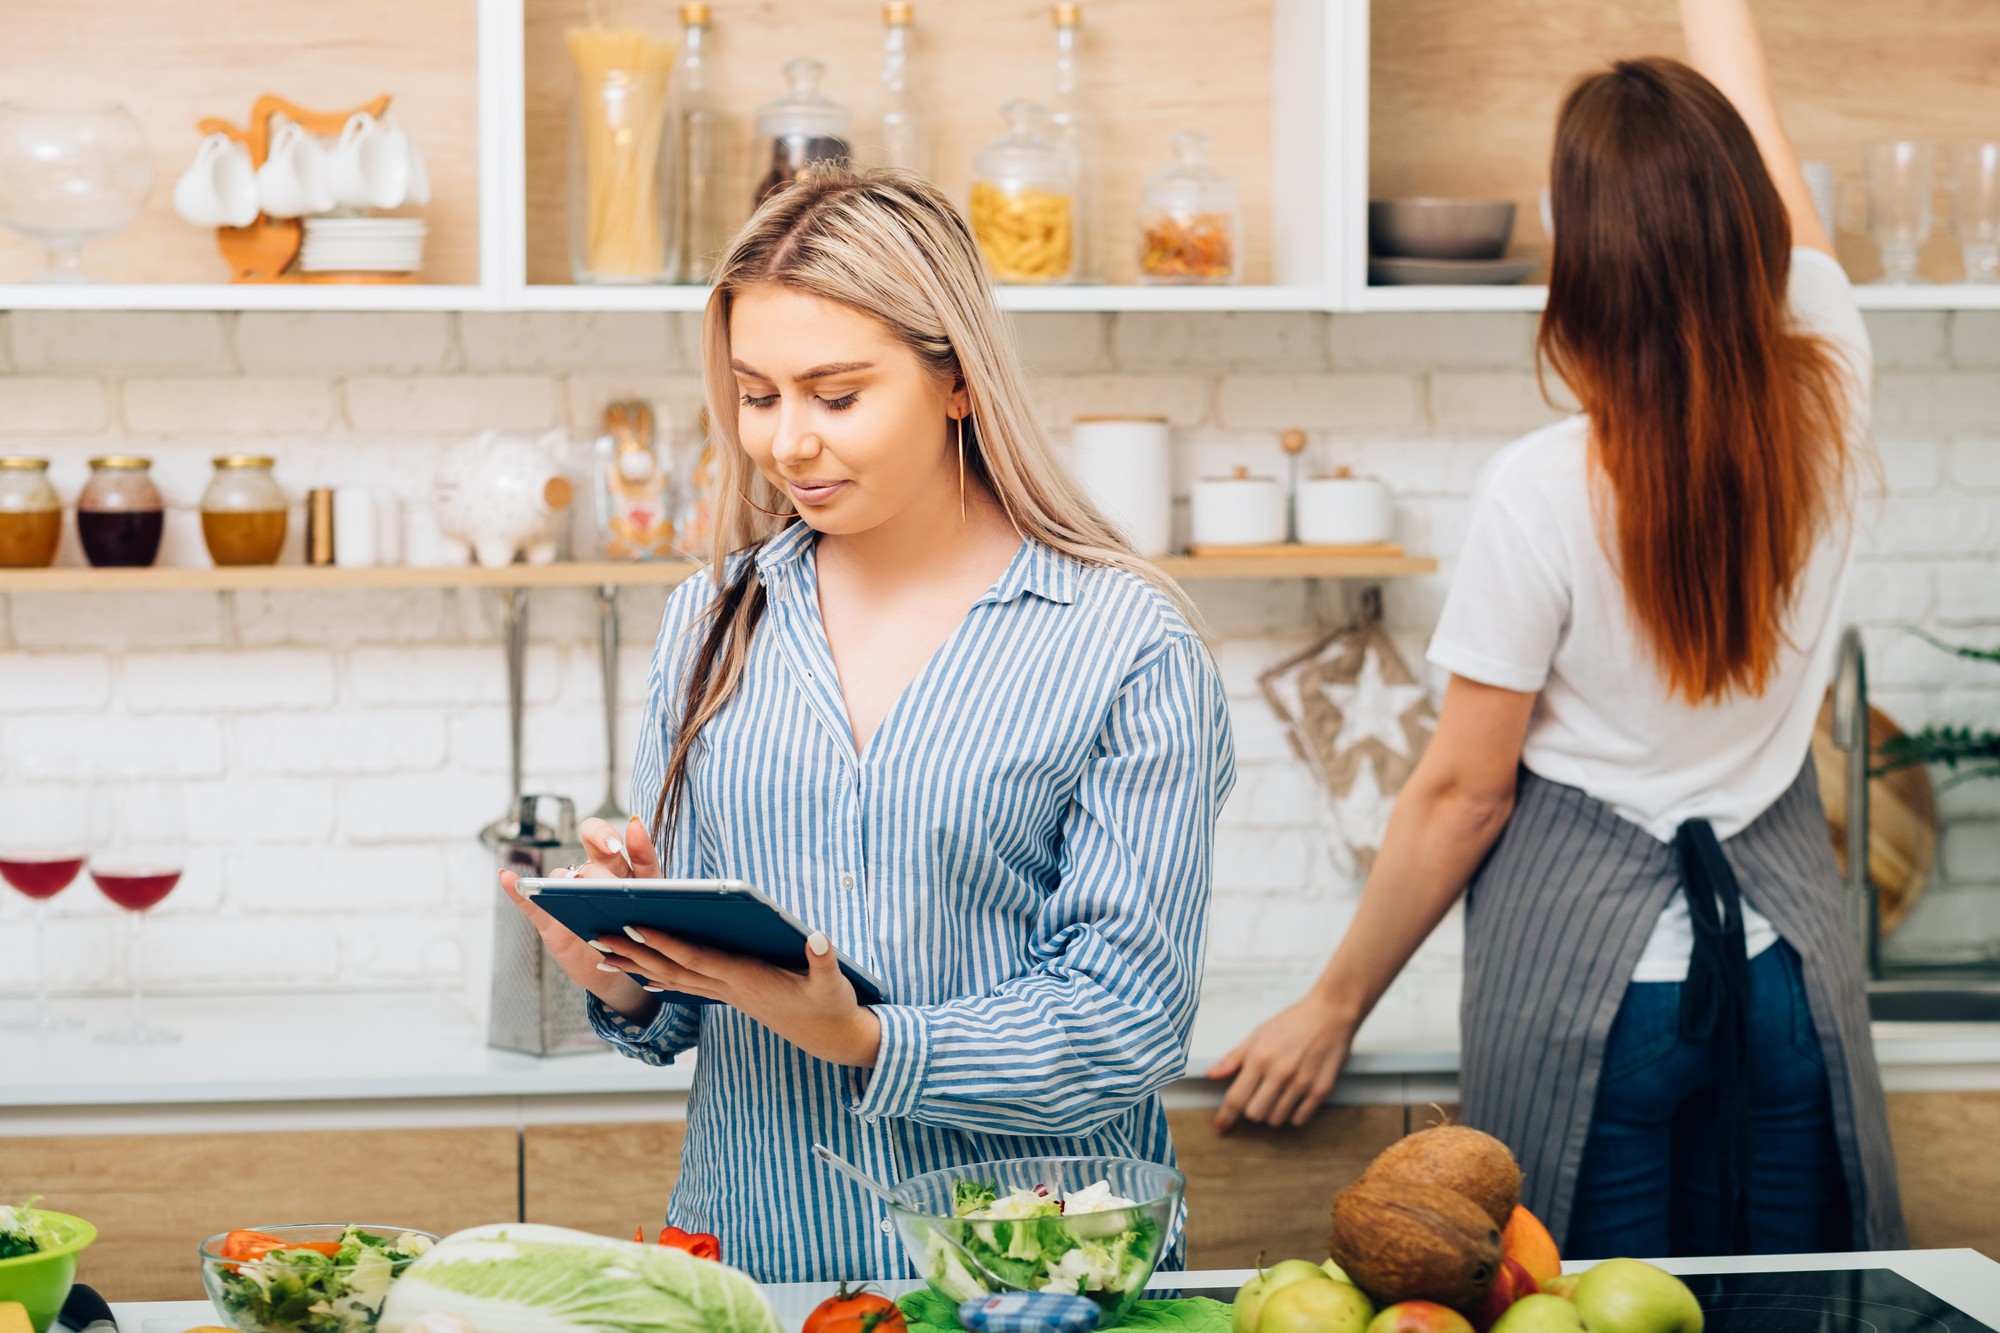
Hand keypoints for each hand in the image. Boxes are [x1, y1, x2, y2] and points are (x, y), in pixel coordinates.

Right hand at [498, 814, 663, 1023]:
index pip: (608, 838)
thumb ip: (650, 883)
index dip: (610, 834)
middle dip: (599, 842)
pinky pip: (529, 901)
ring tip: (577, 891)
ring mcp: (567, 896)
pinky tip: (506, 875)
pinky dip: (516, 888)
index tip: (619, 840)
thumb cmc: (642, 932)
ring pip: (562, 877)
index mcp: (619, 868)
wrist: (625, 970)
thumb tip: (643, 852)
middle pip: (589, 844)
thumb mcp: (655, 907)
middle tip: (610, 852)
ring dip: (568, 881)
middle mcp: (592, 875)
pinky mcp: (549, 920)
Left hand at [593, 925, 881, 1068]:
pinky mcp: (731, 995)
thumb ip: (825, 961)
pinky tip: (642, 974)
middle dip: (634, 953)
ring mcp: (727, 994)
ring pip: (672, 979)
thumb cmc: (831, 1006)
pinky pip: (687, 985)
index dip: (666, 943)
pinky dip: (660, 977)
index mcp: (747, 980)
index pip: (698, 959)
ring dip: (636, 966)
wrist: (831, 1038)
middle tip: (596, 936)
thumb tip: (819, 939)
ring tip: (602, 953)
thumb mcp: (834, 983)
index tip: (636, 925)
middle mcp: (729, 989)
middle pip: (672, 968)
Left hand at [1206, 990, 1358, 1132]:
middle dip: (1252, 1110)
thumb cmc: (1292, 1023)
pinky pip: (1300, 1119)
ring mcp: (1302, 1083)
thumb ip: (1233, 1058)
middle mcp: (1280, 1073)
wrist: (1329, 1014)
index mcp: (1260, 1058)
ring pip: (1276, 1120)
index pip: (1236, 1098)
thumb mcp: (1257, 1034)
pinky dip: (1292, 1114)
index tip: (1220, 1127)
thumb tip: (1211, 1074)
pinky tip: (1293, 1099)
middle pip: (1255, 1114)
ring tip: (1277, 1094)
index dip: (1225, 1116)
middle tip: (1258, 1096)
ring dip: (1272, 1112)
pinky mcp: (1321, 1089)